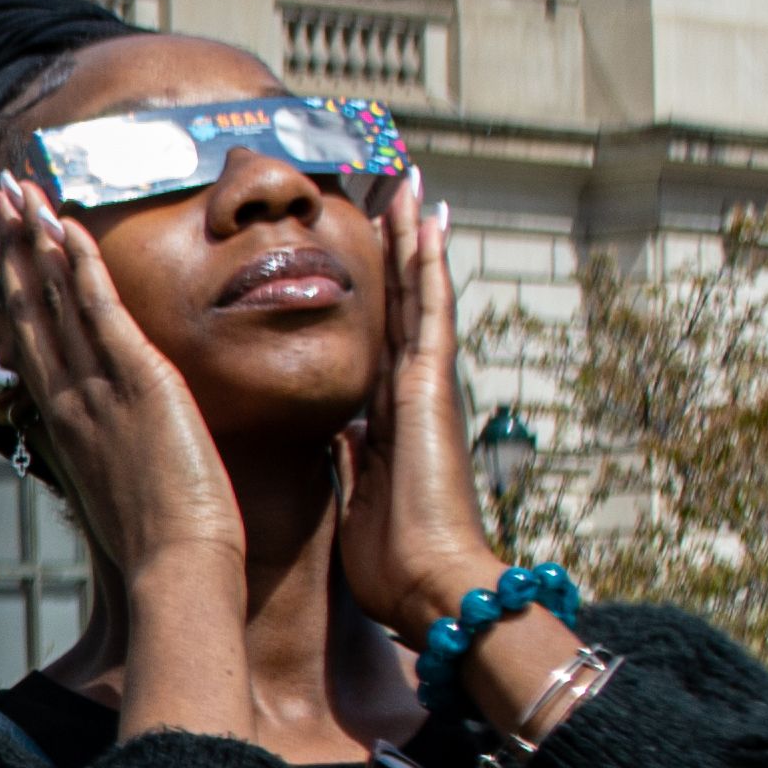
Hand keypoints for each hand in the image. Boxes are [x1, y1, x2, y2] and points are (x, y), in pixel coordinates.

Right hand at [0, 175, 245, 585]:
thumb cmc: (160, 551)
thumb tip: (110, 455)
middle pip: (28, 309)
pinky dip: (81, 266)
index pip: (31, 342)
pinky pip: (101, 310)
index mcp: (66, 426)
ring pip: (55, 300)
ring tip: (15, 189)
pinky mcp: (139, 381)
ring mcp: (97, 389)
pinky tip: (67, 225)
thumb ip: (111, 462)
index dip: (11, 288)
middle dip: (8, 247)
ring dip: (34, 238)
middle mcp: (68, 401)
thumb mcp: (122, 498)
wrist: (175, 569)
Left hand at [331, 173, 503, 642]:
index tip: (357, 252)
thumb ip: (351, 462)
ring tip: (407, 182)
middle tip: (386, 189)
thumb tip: (336, 437)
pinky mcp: (430, 386)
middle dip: (394, 249)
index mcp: (386, 420)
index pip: (376, 340)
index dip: (370, 296)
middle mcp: (409, 392)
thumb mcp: (356, 499)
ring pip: (417, 291)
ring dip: (412, 236)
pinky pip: (429, 308)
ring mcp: (424, 385)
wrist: (431, 585)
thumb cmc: (394, 562)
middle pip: (399, 303)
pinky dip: (428, 261)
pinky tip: (427, 217)